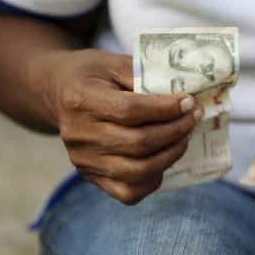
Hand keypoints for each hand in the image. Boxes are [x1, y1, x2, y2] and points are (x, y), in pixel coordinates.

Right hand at [39, 49, 201, 204]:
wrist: (60, 92)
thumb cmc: (94, 74)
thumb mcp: (114, 63)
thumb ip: (146, 77)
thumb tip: (184, 100)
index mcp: (80, 99)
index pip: (130, 111)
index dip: (166, 109)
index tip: (189, 102)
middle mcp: (77, 134)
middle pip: (138, 143)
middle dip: (176, 130)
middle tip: (194, 117)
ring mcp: (82, 160)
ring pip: (137, 171)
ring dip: (171, 154)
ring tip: (184, 137)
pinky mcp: (89, 176)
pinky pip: (128, 191)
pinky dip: (154, 178)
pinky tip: (165, 157)